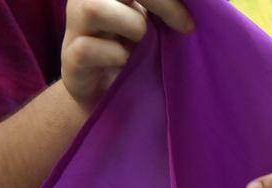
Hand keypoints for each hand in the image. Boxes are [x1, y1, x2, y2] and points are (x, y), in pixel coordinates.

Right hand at [61, 0, 193, 111]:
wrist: (107, 96)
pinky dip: (114, 56)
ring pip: (92, 8)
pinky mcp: (70, 60)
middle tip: (186, 27)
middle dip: (158, 0)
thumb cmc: (135, 56)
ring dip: (132, 25)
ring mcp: (74, 29)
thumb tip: (201, 5)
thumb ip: (166, 10)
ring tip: (143, 43)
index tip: (192, 15)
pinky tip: (125, 63)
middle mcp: (86, 1)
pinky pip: (86, 49)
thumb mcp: (154, 27)